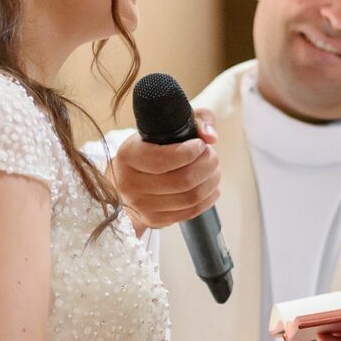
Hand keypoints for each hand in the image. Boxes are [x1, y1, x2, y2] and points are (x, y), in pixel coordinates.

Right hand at [110, 110, 219, 230]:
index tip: (200, 144)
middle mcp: (130, 183)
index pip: (163, 160)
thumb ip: (196, 120)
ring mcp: (141, 206)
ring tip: (213, 169)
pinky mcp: (155, 220)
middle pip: (183, 180)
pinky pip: (191, 211)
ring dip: (211, 181)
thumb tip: (211, 136)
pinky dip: (208, 198)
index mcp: (128, 156)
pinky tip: (210, 186)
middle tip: (212, 156)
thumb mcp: (168, 126)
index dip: (190, 152)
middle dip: (207, 165)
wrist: (128, 178)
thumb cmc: (152, 148)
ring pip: (190, 197)